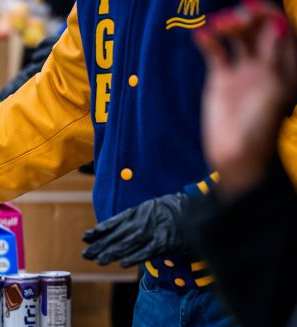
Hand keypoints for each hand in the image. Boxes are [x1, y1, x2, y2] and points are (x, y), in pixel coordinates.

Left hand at [82, 194, 188, 266]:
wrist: (190, 209)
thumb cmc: (165, 211)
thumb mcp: (144, 208)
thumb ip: (126, 219)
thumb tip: (104, 230)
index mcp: (134, 213)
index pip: (111, 224)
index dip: (98, 231)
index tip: (85, 238)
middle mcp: (140, 223)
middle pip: (116, 237)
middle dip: (99, 246)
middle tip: (85, 255)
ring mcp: (151, 233)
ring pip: (127, 246)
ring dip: (112, 254)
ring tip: (99, 260)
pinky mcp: (163, 243)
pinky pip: (146, 253)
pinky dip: (134, 258)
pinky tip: (122, 264)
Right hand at [196, 2, 296, 195]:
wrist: (236, 154)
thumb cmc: (260, 125)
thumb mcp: (273, 86)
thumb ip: (273, 54)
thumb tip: (276, 24)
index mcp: (285, 65)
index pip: (279, 30)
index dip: (267, 15)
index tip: (252, 8)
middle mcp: (265, 64)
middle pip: (257, 30)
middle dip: (245, 18)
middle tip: (231, 18)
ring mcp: (242, 70)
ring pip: (237, 38)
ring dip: (227, 26)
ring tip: (216, 24)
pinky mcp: (221, 79)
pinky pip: (216, 54)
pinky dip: (209, 42)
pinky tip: (201, 34)